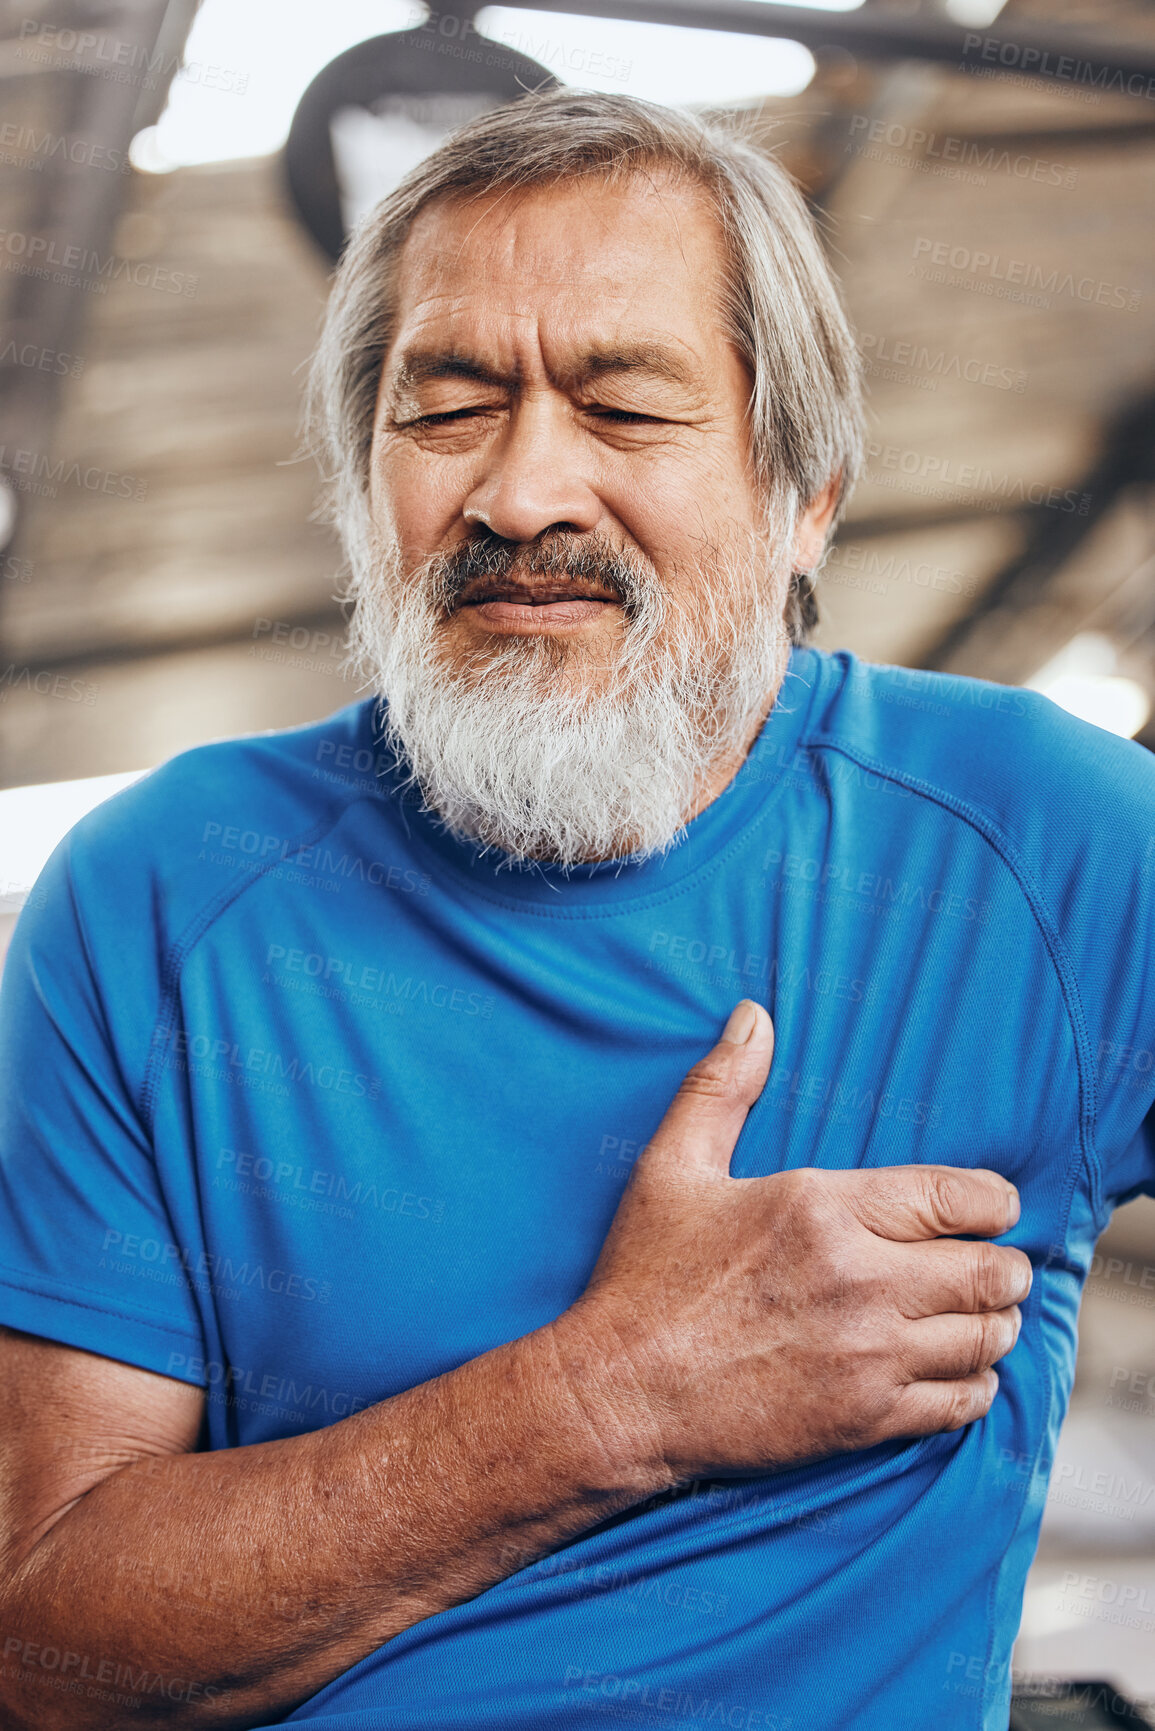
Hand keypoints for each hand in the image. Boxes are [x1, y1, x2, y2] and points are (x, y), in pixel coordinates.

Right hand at [568, 1000, 1031, 1481]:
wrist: (619, 1394)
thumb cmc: (645, 1278)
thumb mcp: (672, 1166)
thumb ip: (722, 1086)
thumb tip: (754, 1016)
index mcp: (820, 1207)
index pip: (955, 1197)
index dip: (994, 1201)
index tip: (995, 1207)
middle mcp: (858, 1279)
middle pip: (988, 1271)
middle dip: (1005, 1265)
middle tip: (996, 1264)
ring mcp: (867, 1353)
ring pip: (984, 1338)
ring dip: (994, 1323)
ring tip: (982, 1315)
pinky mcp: (865, 1418)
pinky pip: (961, 1402)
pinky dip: (975, 1385)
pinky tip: (960, 1372)